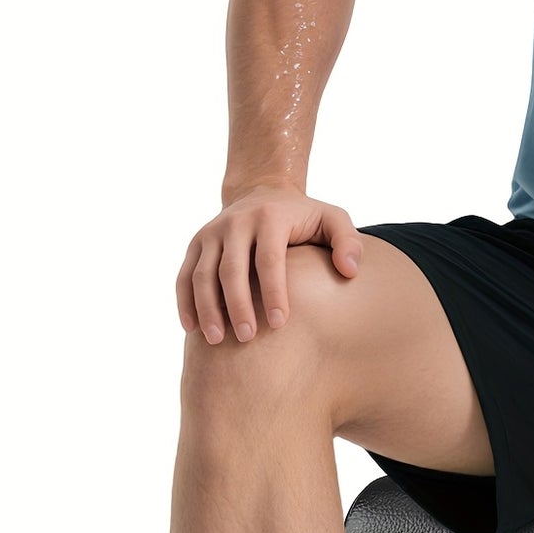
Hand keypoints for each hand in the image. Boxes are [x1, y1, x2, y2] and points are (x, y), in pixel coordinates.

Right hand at [176, 183, 362, 343]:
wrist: (263, 192)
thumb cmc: (304, 216)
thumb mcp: (333, 219)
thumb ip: (348, 242)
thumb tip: (349, 270)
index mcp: (270, 218)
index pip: (269, 260)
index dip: (274, 292)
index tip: (281, 323)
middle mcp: (235, 223)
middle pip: (231, 270)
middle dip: (238, 306)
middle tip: (247, 338)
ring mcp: (211, 233)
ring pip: (201, 274)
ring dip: (207, 308)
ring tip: (217, 341)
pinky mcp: (196, 244)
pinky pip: (184, 275)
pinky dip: (185, 302)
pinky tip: (192, 328)